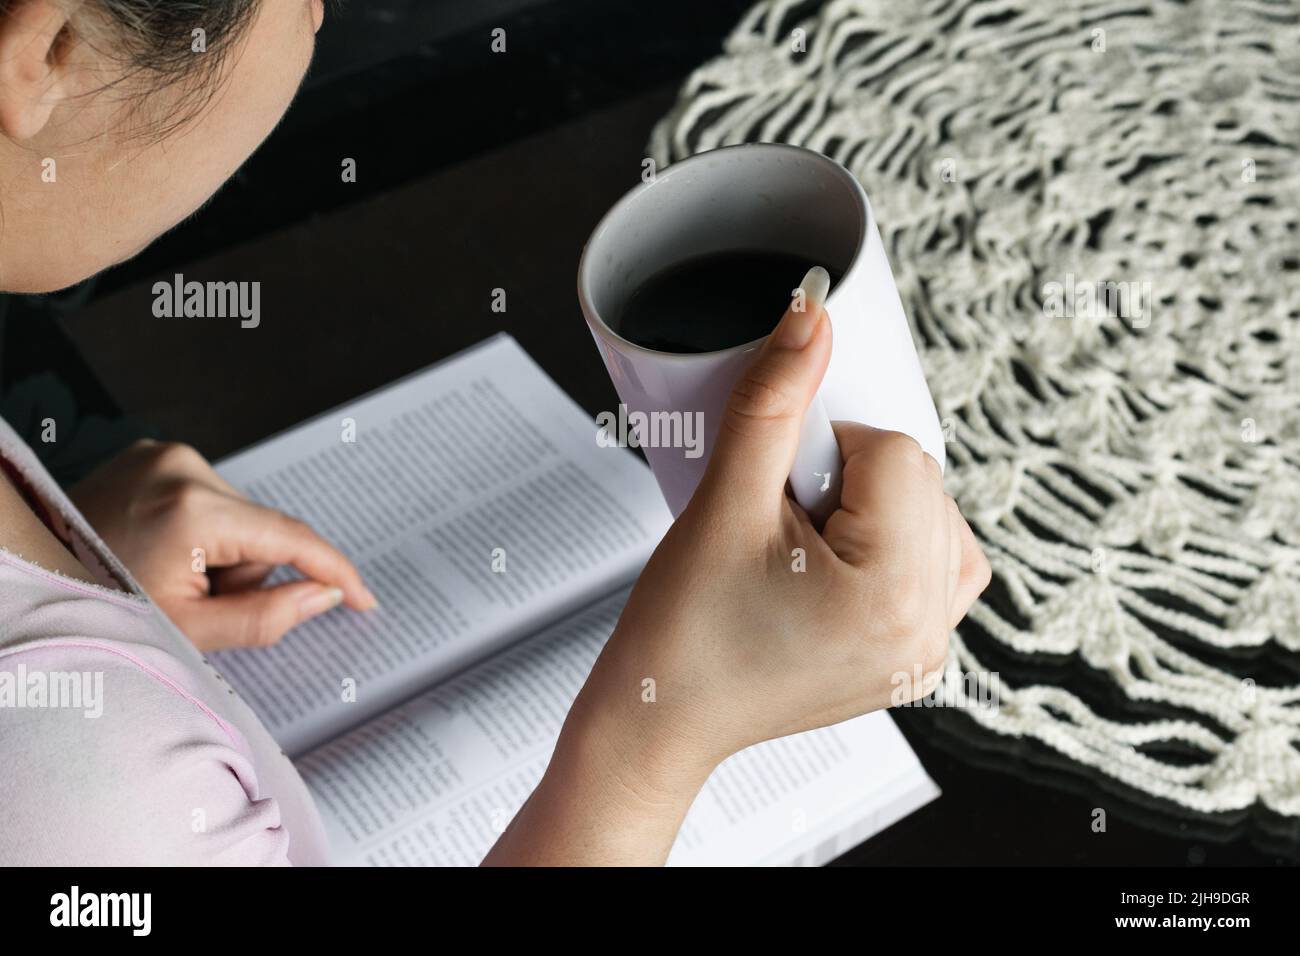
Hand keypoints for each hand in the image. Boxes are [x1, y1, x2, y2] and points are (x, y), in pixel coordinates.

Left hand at [69, 439, 376, 651]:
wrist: (25, 576)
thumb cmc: (92, 606)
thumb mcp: (186, 629)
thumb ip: (266, 617)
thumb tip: (322, 595)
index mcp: (193, 509)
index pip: (291, 539)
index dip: (334, 571)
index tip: (362, 598)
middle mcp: (183, 467)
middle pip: (262, 531)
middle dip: (244, 572)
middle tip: (196, 601)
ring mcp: (164, 455)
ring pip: (237, 516)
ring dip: (220, 553)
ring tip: (168, 576)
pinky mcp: (152, 454)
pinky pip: (208, 498)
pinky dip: (200, 531)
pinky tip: (161, 551)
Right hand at [486, 292, 988, 864]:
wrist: (660, 718)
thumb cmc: (681, 634)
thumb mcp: (724, 502)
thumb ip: (773, 401)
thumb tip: (812, 316)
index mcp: (892, 596)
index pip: (896, 452)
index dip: (825, 451)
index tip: (773, 491)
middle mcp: (925, 631)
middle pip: (922, 481)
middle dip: (850, 480)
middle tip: (778, 523)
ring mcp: (923, 653)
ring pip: (937, 519)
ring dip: (876, 508)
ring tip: (801, 546)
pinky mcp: (911, 661)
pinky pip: (937, 570)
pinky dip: (894, 545)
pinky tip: (835, 560)